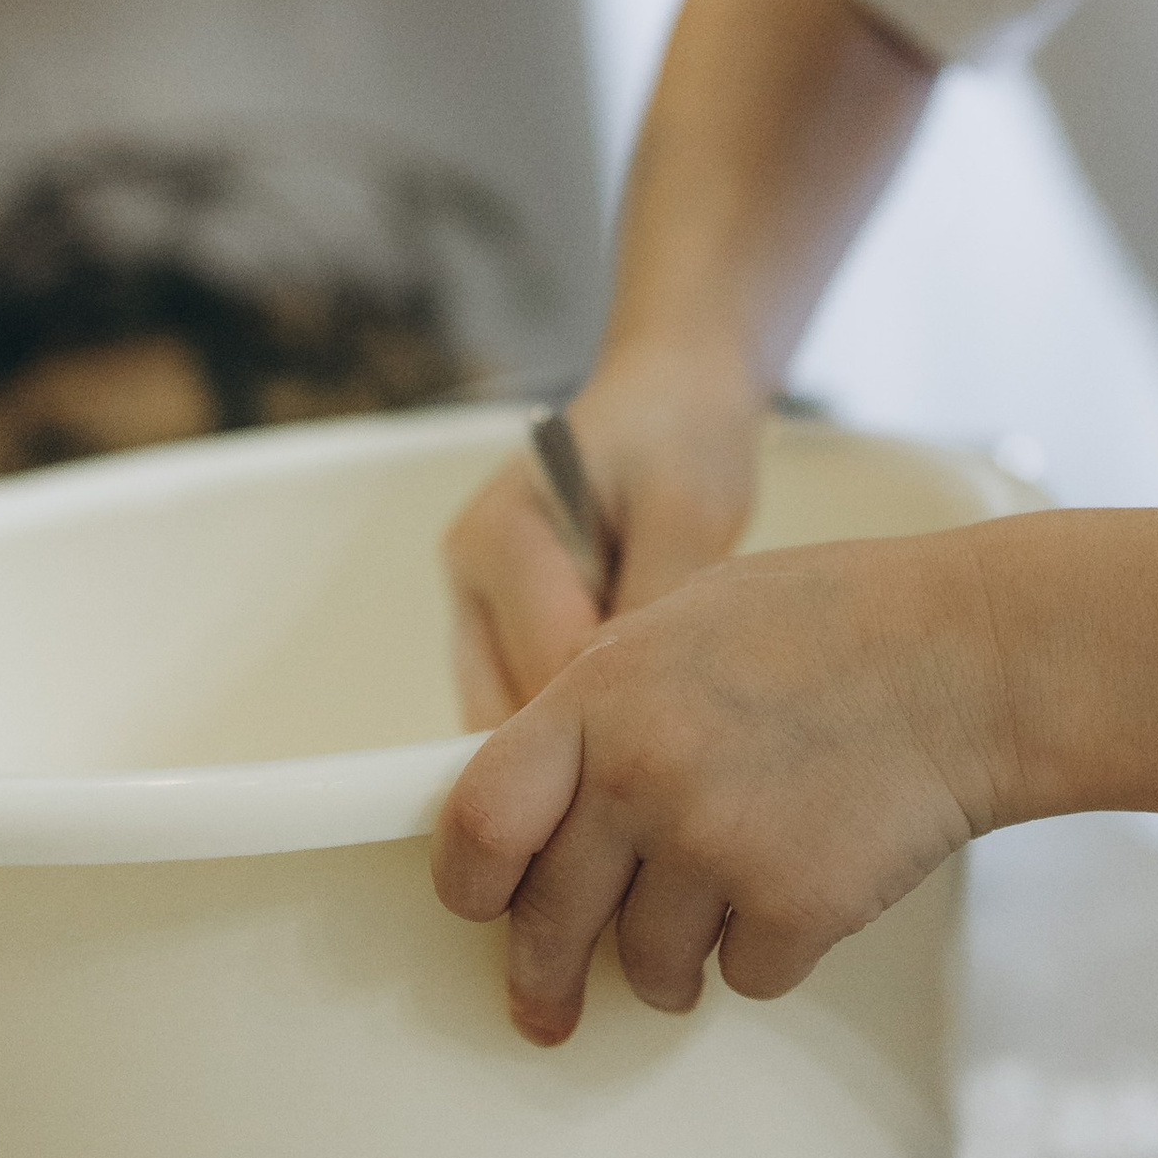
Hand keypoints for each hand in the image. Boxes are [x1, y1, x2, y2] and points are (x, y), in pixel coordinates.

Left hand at [430, 522, 1014, 1042]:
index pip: (479, 820)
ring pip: (646, 966)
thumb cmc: (840, 622)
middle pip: (547, 920)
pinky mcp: (793, 906)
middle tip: (546, 1005)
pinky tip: (808, 883)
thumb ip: (606, 697)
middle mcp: (641, 775)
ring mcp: (716, 845)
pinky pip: (745, 976)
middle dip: (543, 976)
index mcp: (600, 694)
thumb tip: (546, 786)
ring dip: (672, 963)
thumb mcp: (688, 618)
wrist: (974, 657)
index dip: (469, 882)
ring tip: (723, 906)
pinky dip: (769, 952)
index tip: (481, 907)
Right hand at [441, 347, 763, 724]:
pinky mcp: (500, 631)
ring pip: (506, 723)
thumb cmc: (679, 439)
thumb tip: (636, 711)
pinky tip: (639, 722)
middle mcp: (468, 578)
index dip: (619, 717)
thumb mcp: (687, 512)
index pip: (545, 667)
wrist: (670, 396)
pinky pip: (525, 707)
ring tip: (660, 740)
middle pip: (506, 711)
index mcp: (498, 537)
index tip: (689, 743)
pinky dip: (577, 728)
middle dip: (588, 745)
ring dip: (577, 743)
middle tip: (676, 760)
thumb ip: (651, 604)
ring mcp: (476, 608)